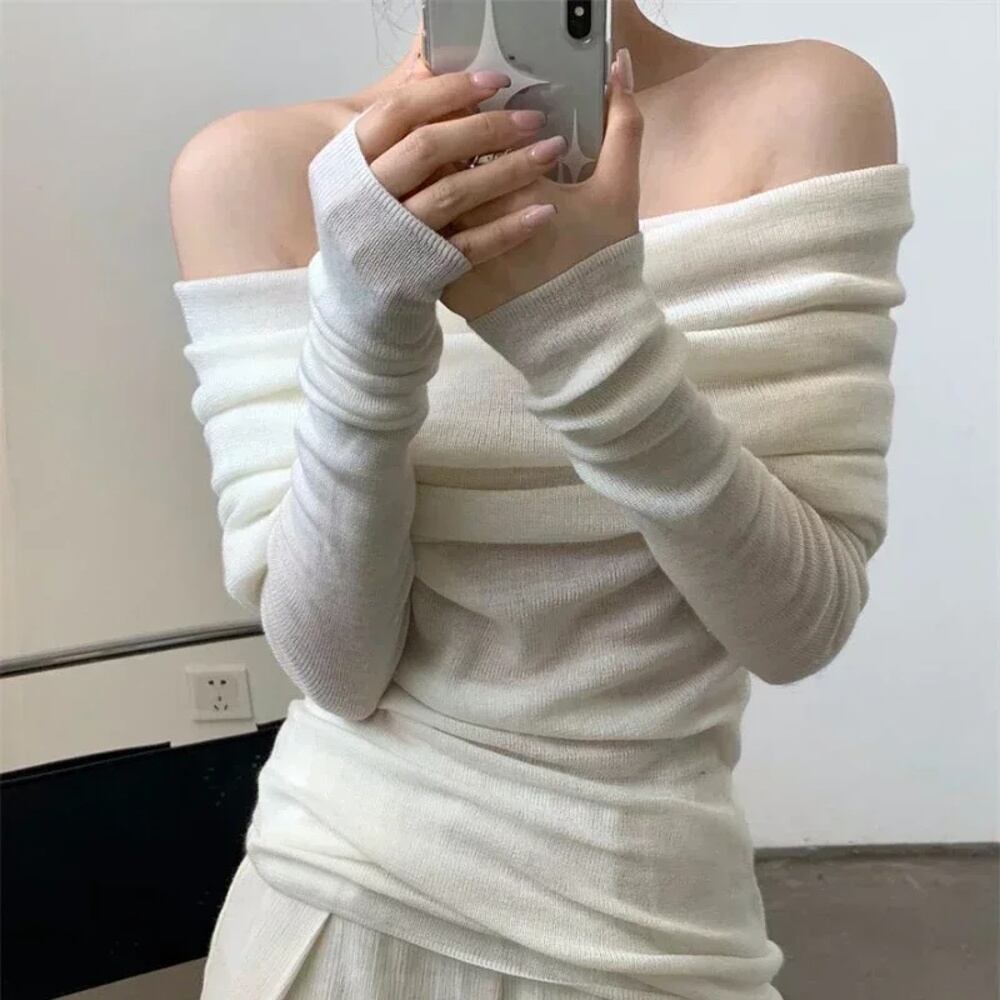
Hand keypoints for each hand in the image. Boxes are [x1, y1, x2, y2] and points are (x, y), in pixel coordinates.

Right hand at [341, 36, 577, 269]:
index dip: (446, 90)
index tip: (494, 82)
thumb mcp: (359, 172)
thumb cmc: (364, 222)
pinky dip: (510, 228)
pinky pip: (472, 245)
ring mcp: (396, 236)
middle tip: (532, 118)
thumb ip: (394, 129)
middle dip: (486, 127)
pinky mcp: (423, 269)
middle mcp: (368, 197)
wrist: (354, 299)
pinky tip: (544, 210)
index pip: (398, 111)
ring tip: (549, 152)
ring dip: (507, 170)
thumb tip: (438, 72)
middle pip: (429, 148)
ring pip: (454, 194)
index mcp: (348, 162)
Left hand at [441, 51, 643, 321]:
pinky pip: (422, 243)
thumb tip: (619, 66)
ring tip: (448, 175)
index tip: (480, 106)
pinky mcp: (444, 286)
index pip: (471, 132)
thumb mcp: (620, 190)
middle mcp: (473, 221)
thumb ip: (623, 123)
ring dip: (430, 184)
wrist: (583, 337)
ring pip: (422, 203)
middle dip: (445, 144)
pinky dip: (424, 224)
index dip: (470, 113)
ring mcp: (454, 256)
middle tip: (459, 137)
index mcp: (512, 189)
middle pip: (439, 163)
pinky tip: (437, 215)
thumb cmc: (600, 262)